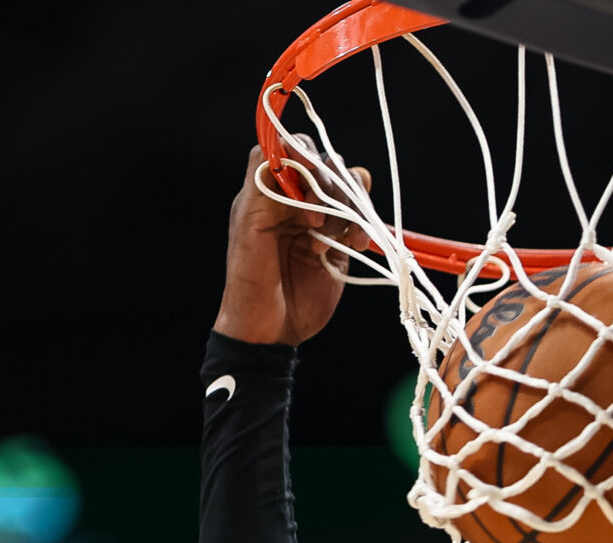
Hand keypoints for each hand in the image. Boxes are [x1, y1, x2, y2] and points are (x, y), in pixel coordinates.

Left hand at [215, 144, 373, 345]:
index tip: (308, 172)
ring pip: (348, 190)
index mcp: (267, 189)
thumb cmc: (249, 276)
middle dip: (327, 188)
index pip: (291, 149)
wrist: (270, 326)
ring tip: (325, 244)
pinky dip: (363, 228)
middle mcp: (295, 200)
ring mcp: (320, 221)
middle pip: (326, 166)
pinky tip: (355, 247)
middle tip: (312, 223)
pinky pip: (361, 220)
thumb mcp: (249, 224)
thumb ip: (263, 181)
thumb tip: (283, 146)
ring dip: (344, 212)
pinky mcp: (341, 244)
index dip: (304, 154)